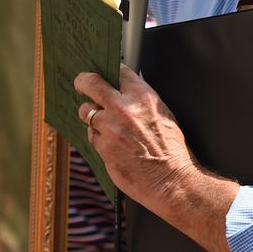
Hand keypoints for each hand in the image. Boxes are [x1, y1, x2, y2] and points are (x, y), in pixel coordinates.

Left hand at [74, 65, 198, 207]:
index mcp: (143, 97)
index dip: (108, 70)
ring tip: (103, 123)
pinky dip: (98, 137)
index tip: (101, 72)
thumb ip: (141, 100)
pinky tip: (111, 143)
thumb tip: (122, 91)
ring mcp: (111, 128)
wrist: (171, 180)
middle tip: (81, 83)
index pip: (118, 71)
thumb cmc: (171, 150)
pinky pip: (92, 135)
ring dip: (90, 115)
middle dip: (83, 81)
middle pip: (91, 84)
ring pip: (87, 112)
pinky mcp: (103, 147)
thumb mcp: (163, 114)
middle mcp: (124, 109)